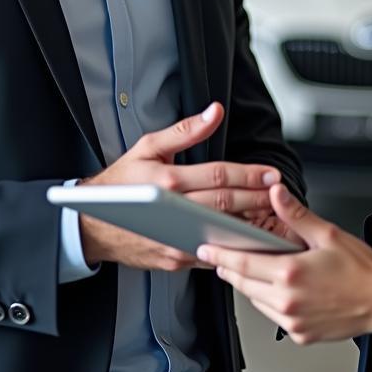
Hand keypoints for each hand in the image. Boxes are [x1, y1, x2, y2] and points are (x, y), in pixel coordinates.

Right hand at [78, 102, 282, 270]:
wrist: (92, 224)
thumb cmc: (120, 182)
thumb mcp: (148, 147)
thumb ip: (185, 130)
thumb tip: (215, 112)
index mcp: (167, 181)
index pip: (218, 176)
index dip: (248, 174)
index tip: (270, 173)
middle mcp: (172, 212)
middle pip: (225, 204)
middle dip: (257, 198)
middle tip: (278, 193)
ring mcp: (173, 239)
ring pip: (220, 231)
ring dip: (249, 224)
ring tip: (270, 215)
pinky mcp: (173, 258)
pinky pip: (208, 252)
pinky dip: (229, 245)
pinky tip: (247, 237)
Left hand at [197, 184, 371, 343]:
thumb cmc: (362, 269)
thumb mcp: (327, 234)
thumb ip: (296, 214)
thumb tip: (276, 193)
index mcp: (291, 273)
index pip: (242, 264)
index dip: (220, 255)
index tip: (206, 249)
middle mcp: (288, 301)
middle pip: (243, 284)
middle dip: (229, 269)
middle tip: (218, 257)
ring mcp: (293, 321)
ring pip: (255, 302)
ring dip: (247, 286)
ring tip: (244, 270)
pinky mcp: (300, 334)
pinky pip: (272, 317)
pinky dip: (266, 302)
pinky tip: (271, 289)